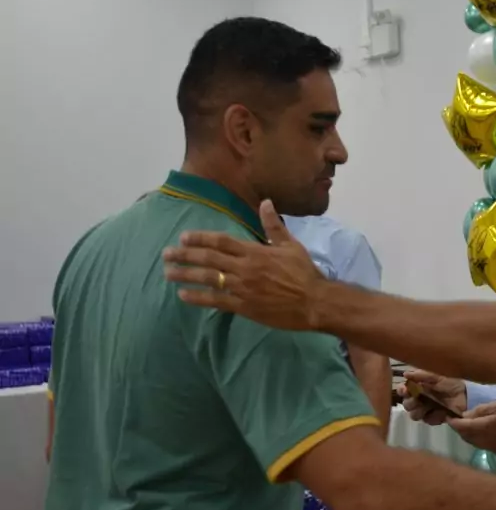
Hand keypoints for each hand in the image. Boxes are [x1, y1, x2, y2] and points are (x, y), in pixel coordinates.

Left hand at [162, 200, 323, 329]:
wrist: (314, 302)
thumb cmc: (304, 272)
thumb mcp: (291, 245)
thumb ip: (274, 226)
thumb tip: (266, 202)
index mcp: (255, 251)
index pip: (221, 241)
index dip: (200, 238)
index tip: (183, 237)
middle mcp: (244, 268)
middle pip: (208, 258)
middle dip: (185, 255)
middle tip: (166, 254)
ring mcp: (242, 288)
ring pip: (208, 279)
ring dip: (185, 275)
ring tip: (168, 273)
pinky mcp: (244, 306)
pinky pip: (216, 301)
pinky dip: (198, 297)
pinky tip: (183, 295)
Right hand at [396, 369, 466, 425]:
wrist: (466, 393)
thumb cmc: (451, 382)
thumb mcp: (437, 375)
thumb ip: (422, 375)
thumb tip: (405, 374)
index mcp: (418, 387)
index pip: (403, 391)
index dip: (402, 391)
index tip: (405, 390)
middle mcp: (419, 399)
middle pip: (406, 405)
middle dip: (410, 402)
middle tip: (417, 399)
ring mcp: (426, 410)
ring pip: (414, 415)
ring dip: (419, 410)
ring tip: (428, 405)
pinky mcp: (435, 419)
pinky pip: (428, 420)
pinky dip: (433, 416)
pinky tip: (440, 412)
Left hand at [447, 401, 495, 453]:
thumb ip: (481, 410)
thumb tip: (466, 415)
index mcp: (482, 427)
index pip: (460, 427)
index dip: (452, 422)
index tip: (448, 415)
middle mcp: (483, 441)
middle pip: (464, 436)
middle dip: (459, 428)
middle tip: (458, 418)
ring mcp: (489, 448)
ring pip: (471, 442)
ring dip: (467, 434)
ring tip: (468, 424)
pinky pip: (480, 445)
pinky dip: (476, 438)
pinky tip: (481, 431)